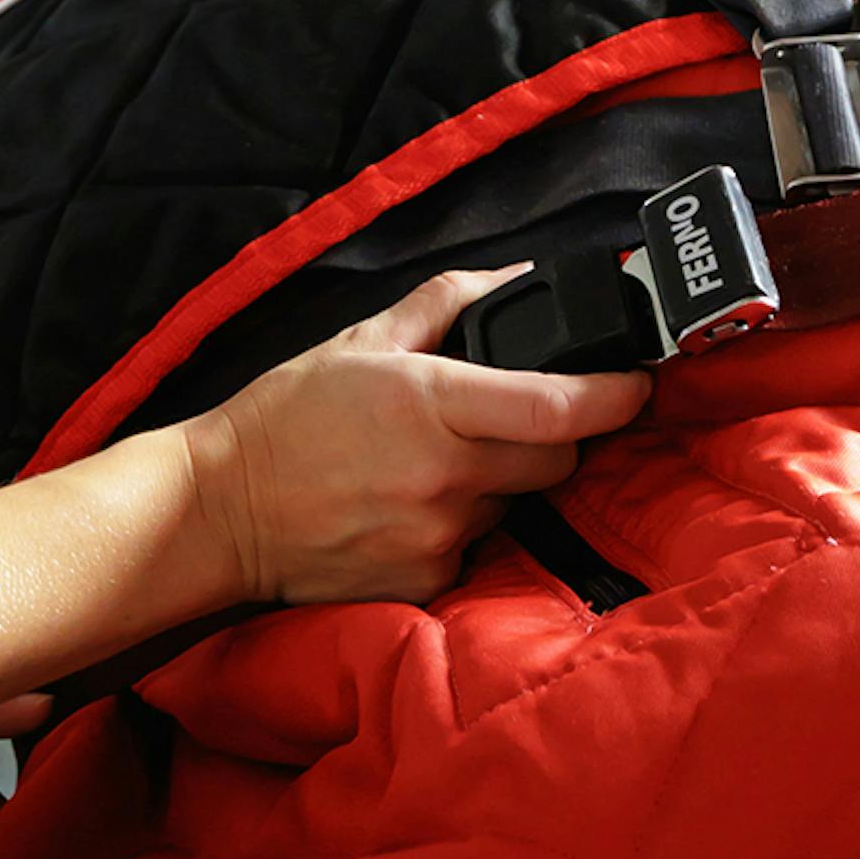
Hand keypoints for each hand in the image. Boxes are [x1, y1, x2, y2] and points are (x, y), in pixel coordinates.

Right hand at [184, 269, 649, 606]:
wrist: (221, 509)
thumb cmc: (286, 416)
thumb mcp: (361, 338)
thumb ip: (447, 302)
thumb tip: (520, 277)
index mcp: (429, 402)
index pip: (555, 405)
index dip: (613, 393)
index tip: (638, 381)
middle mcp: (444, 474)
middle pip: (557, 458)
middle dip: (557, 433)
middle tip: (515, 414)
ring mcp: (438, 535)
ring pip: (517, 502)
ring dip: (501, 479)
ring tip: (436, 462)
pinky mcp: (427, 581)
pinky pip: (478, 547)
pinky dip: (462, 524)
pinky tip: (410, 506)